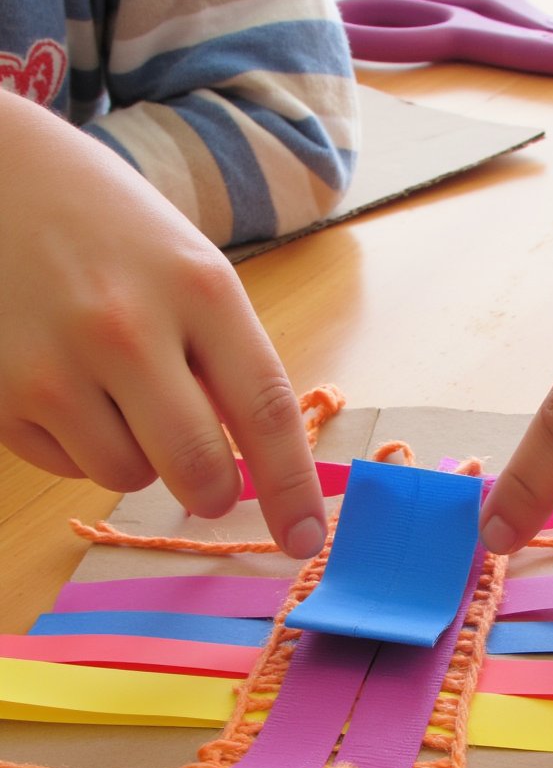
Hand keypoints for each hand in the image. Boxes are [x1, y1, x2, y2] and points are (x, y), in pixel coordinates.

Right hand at [0, 93, 325, 558]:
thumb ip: (226, 358)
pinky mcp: (0, 393)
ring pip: (127, 476)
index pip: (266, 411)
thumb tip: (258, 466)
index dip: (291, 489)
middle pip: (198, 468)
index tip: (306, 540)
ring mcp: (55, 364)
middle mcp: (127, 327)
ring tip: (114, 391)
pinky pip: (66, 466)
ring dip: (137, 457)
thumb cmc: (110, 227)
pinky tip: (64, 383)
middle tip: (206, 482)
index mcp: (199, 288)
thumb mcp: (189, 267)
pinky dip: (78, 445)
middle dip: (210, 491)